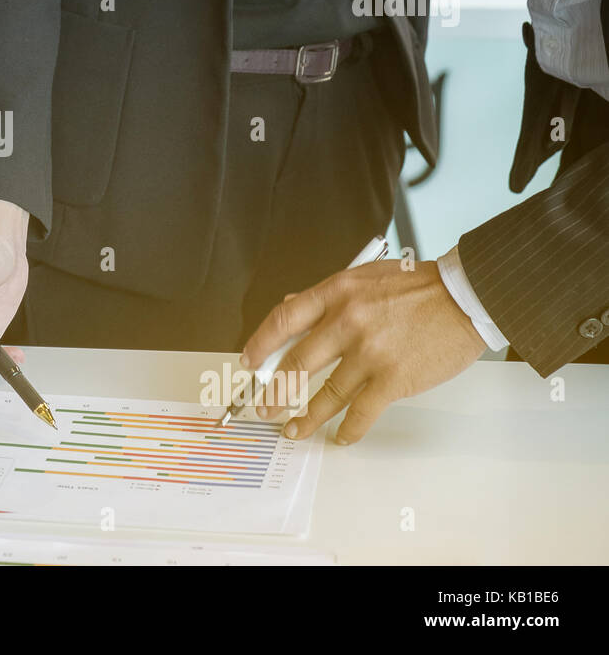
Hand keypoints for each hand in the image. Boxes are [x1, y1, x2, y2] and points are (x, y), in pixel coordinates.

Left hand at [240, 260, 487, 444]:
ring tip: (292, 429)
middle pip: (297, 362)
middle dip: (275, 390)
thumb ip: (328, 297)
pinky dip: (347, 428)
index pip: (283, 320)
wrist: (465, 297)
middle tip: (264, 406)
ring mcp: (370, 353)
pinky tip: (340, 436)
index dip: (260, 344)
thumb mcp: (364, 279)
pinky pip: (360, 412)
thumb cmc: (418, 287)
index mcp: (337, 292)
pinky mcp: (393, 379)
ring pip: (325, 393)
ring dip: (306, 416)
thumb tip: (290, 310)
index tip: (249, 362)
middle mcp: (347, 322)